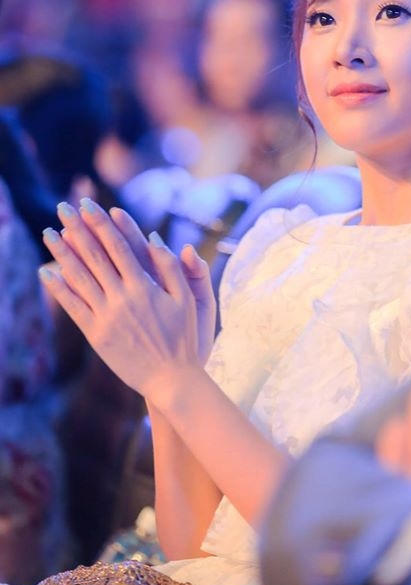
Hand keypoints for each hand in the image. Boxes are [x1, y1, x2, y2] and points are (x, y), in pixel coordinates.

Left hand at [38, 199, 215, 404]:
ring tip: (48, 233)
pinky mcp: (97, 335)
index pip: (118, 246)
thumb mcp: (189, 299)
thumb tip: (153, 237)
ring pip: (80, 278)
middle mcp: (124, 298)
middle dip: (78, 229)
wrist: (171, 379)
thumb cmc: (185, 338)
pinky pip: (74, 307)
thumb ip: (172, 267)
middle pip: (95, 256)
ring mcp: (108, 316)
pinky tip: (47, 272)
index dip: (102, 223)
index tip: (89, 205)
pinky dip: (59, 289)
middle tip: (64, 208)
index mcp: (146, 286)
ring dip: (62, 253)